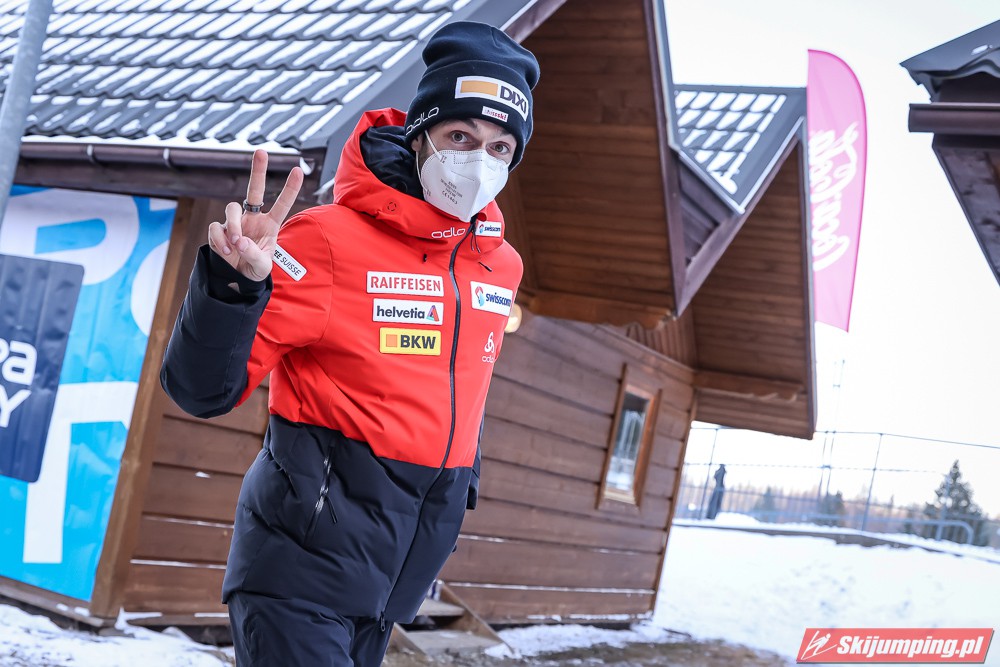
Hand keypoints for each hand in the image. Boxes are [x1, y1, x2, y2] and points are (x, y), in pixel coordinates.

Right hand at [208, 149, 303, 280]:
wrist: (237, 279)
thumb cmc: (255, 268)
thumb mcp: (261, 266)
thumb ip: (254, 254)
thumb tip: (239, 241)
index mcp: (270, 224)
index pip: (282, 204)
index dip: (290, 188)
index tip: (298, 170)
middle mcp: (253, 218)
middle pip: (254, 190)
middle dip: (258, 171)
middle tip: (262, 151)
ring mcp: (235, 222)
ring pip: (230, 208)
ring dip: (232, 225)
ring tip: (236, 243)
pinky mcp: (219, 230)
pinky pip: (216, 227)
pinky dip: (219, 239)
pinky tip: (226, 251)